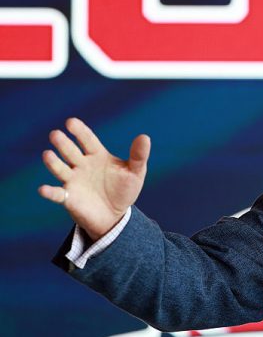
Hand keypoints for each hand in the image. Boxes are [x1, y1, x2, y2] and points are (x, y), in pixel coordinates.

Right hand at [38, 118, 150, 240]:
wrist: (115, 215)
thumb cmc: (124, 189)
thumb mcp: (135, 172)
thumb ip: (138, 156)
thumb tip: (145, 137)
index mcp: (97, 155)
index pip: (87, 140)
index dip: (80, 131)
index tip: (71, 122)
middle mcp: (81, 165)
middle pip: (70, 151)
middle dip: (63, 143)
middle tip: (55, 134)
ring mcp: (73, 180)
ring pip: (60, 169)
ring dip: (53, 162)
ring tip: (47, 155)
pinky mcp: (69, 198)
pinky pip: (57, 194)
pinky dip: (49, 192)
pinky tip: (43, 189)